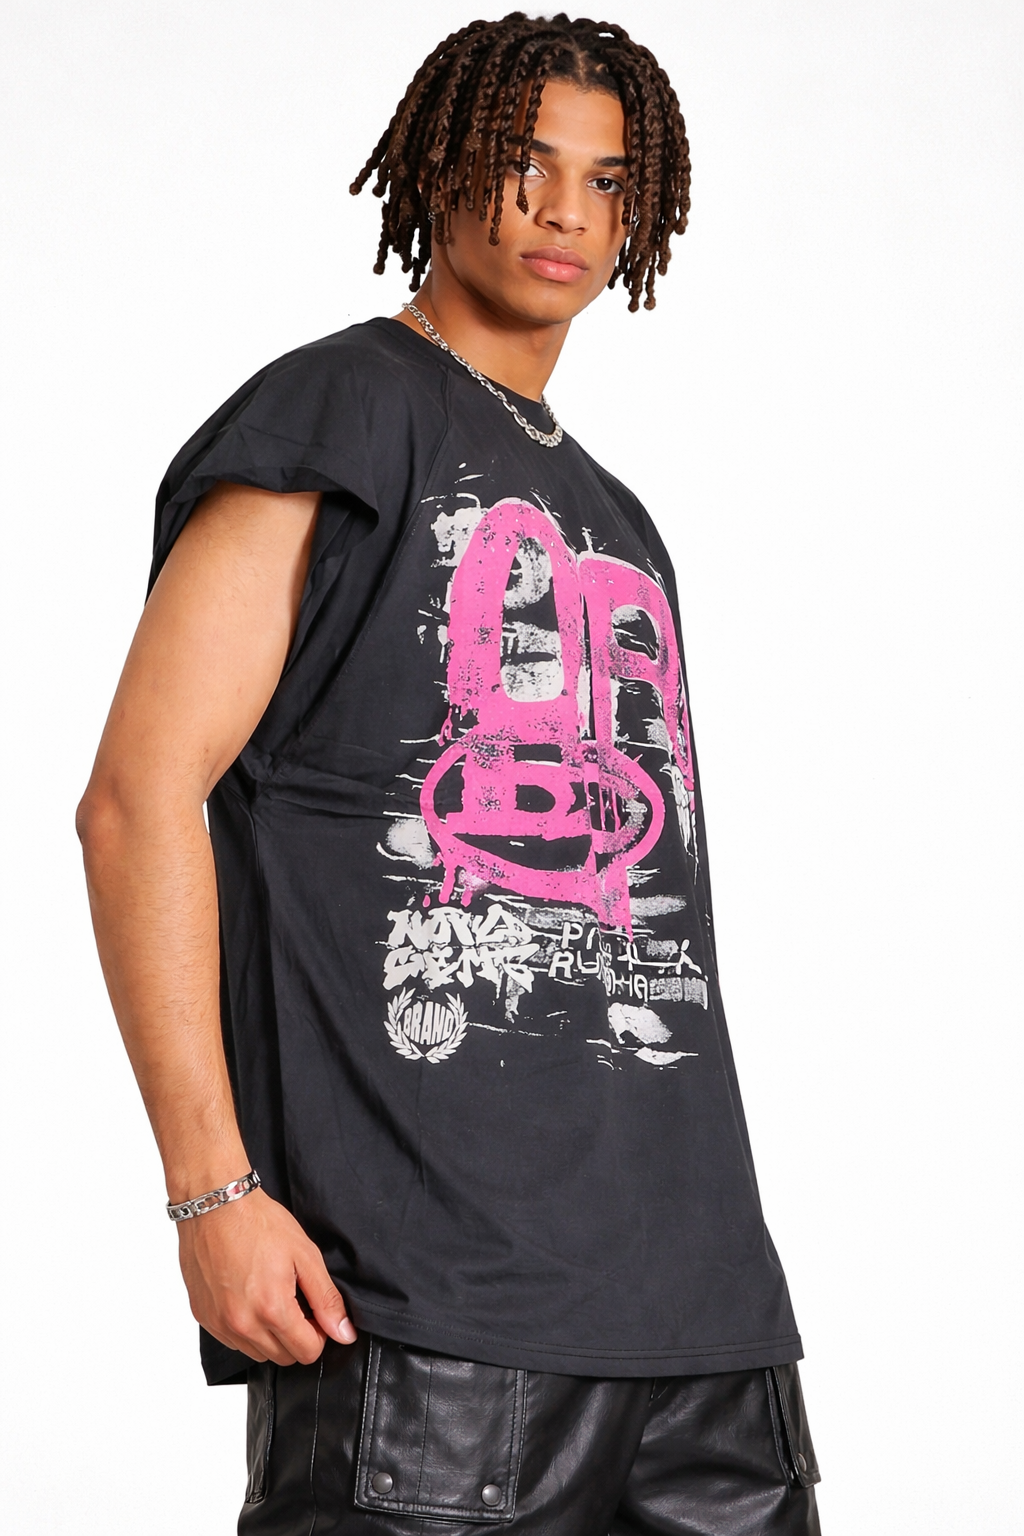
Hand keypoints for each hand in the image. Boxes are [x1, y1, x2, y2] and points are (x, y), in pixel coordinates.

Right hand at [177, 1189, 356, 1365]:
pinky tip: (247, 1297)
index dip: (318, 1334)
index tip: (314, 1312)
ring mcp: (219, 1323)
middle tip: (294, 1300)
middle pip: (282, 1357)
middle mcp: (242, 1324)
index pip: (307, 1353)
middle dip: (295, 1335)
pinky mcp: (202, 1317)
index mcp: (272, 1309)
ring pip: (256, 1353)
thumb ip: (327, 1299)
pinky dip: (244, 1328)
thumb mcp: (305, 1255)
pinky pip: (232, 1341)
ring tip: (269, 1295)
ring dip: (269, 1335)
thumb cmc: (258, 1223)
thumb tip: (344, 1333)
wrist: (214, 1204)